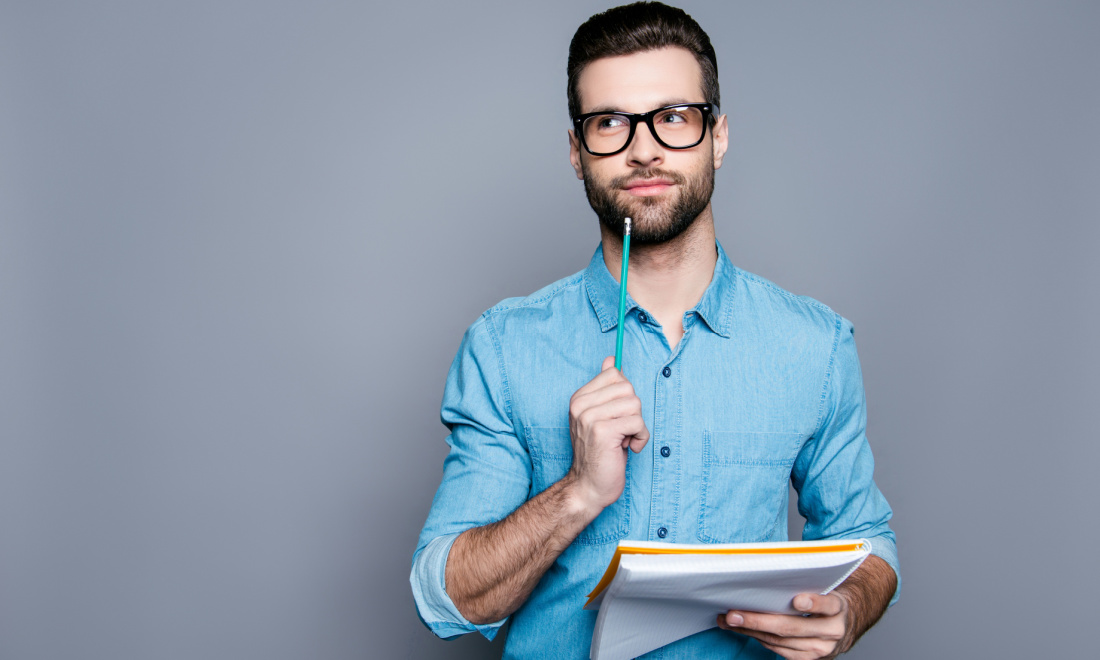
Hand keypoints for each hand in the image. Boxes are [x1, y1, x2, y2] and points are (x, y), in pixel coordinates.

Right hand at [566, 356, 649, 512]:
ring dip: (637, 426)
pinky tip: (628, 448)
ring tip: (624, 440)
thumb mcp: (600, 416)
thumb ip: (605, 389)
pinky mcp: (602, 431)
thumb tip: (611, 359)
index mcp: (579, 397)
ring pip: (635, 404)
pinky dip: (640, 438)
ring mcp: (589, 417)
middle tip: (620, 431)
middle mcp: (581, 404)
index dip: (624, 396)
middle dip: (633, 412)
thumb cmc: (599, 452)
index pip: (615, 374)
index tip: (616, 416)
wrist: (588, 486)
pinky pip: (637, 422)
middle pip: (628, 388)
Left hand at [717, 592, 850, 659]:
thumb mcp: (825, 587)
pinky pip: (779, 651)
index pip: (828, 604)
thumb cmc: (826, 600)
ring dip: (751, 631)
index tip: (797, 601)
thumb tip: (767, 575)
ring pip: (780, 641)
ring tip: (729, 621)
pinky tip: (743, 629)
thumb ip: (806, 582)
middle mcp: (832, 631)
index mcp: (838, 608)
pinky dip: (759, 639)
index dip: (813, 603)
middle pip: (792, 628)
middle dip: (758, 621)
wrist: (845, 624)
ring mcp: (821, 649)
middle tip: (734, 614)